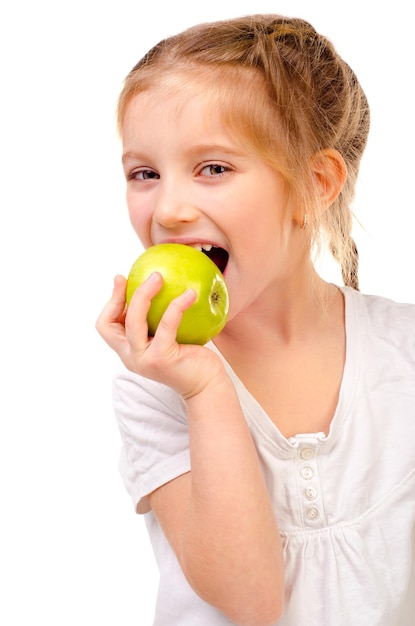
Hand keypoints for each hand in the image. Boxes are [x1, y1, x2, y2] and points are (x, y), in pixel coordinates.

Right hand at [95, 272, 224, 397]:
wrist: (206, 386)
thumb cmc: (191, 358)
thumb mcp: (170, 338)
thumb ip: (159, 320)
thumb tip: (162, 284)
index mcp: (128, 350)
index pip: (106, 325)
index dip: (110, 301)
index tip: (122, 278)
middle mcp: (131, 356)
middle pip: (110, 323)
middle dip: (120, 295)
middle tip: (138, 276)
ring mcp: (144, 359)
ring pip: (133, 322)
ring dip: (143, 295)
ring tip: (158, 277)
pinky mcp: (161, 359)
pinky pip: (166, 325)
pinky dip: (176, 306)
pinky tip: (190, 294)